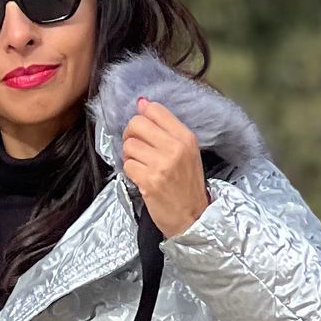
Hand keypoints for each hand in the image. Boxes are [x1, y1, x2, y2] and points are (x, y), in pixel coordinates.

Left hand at [120, 96, 209, 235]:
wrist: (193, 218)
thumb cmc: (188, 186)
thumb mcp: (187, 153)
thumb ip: (166, 128)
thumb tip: (142, 103)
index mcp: (186, 138)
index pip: (155, 110)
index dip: (142, 116)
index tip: (142, 128)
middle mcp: (175, 148)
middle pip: (137, 124)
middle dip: (130, 135)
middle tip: (136, 147)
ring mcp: (162, 165)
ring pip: (129, 145)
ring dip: (129, 156)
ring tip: (140, 165)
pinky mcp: (149, 181)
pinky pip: (127, 165)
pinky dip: (130, 171)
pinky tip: (140, 177)